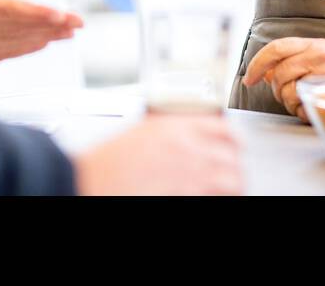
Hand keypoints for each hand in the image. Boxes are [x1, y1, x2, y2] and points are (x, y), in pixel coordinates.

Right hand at [0, 0, 82, 77]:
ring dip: (40, 40)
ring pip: (11, 45)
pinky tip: (34, 47)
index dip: (37, 14)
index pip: (8, 11)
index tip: (61, 15)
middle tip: (77, 25)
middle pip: (16, 29)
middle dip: (50, 27)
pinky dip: (19, 51)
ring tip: (65, 35)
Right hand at [73, 115, 242, 194]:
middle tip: (229, 176)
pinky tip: (210, 197)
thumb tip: (186, 137)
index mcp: (178, 125)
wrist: (91, 180)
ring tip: (227, 192)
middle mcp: (190, 146)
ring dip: (232, 187)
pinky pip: (216, 197)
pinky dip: (217, 197)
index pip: (224, 130)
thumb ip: (169, 131)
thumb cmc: (108, 160)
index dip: (232, 142)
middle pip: (232, 157)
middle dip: (232, 167)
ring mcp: (191, 173)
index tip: (233, 148)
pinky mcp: (188, 194)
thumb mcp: (142, 131)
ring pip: (232, 181)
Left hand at [243, 37, 324, 120]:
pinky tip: (311, 108)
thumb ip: (294, 62)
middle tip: (286, 96)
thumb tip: (265, 71)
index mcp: (315, 44)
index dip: (258, 64)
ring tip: (303, 102)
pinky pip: (302, 105)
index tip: (250, 78)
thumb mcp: (320, 61)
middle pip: (279, 74)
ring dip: (289, 102)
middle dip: (277, 90)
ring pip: (288, 91)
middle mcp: (321, 54)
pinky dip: (301, 111)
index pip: (277, 48)